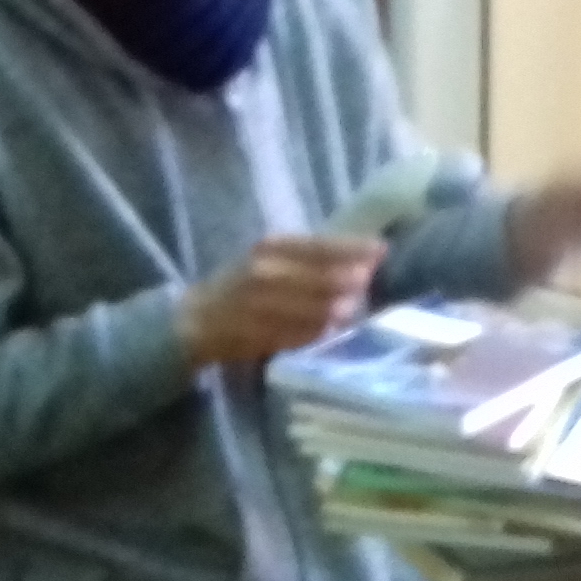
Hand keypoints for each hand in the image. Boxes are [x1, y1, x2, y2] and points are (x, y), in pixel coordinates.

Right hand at [178, 235, 388, 368]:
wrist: (197, 318)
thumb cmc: (239, 283)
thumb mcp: (268, 258)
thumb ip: (309, 259)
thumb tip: (360, 260)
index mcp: (269, 248)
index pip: (321, 246)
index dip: (354, 248)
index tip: (382, 250)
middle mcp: (267, 272)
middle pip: (325, 279)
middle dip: (353, 283)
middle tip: (368, 285)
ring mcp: (264, 306)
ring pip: (318, 310)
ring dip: (340, 311)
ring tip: (351, 309)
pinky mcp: (262, 334)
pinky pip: (304, 334)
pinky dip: (320, 331)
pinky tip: (328, 328)